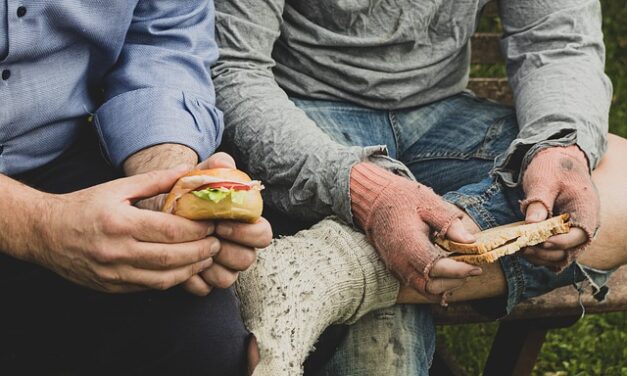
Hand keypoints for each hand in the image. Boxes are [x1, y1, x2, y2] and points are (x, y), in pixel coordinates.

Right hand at [33, 168, 217, 292]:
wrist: (45, 233)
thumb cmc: (84, 206)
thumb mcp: (118, 187)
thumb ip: (155, 180)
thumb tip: (188, 171)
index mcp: (120, 223)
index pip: (171, 231)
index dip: (198, 229)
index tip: (213, 222)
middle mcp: (117, 252)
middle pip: (173, 257)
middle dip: (202, 251)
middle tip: (218, 241)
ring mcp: (113, 274)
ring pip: (165, 278)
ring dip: (192, 268)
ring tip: (207, 256)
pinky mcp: (112, 287)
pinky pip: (150, 288)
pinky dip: (173, 279)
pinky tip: (185, 268)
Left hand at [181, 153, 272, 295]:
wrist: (160, 212)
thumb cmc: (186, 194)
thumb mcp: (198, 177)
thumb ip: (215, 167)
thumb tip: (225, 161)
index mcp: (246, 225)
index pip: (263, 234)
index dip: (246, 232)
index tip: (221, 222)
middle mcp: (239, 249)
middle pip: (247, 260)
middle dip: (226, 250)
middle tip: (204, 237)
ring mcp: (223, 268)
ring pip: (228, 278)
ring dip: (209, 265)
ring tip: (190, 248)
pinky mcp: (204, 282)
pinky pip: (204, 289)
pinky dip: (192, 278)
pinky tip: (179, 262)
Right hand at [350, 163, 478, 297]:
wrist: (375, 201)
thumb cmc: (403, 199)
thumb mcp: (429, 203)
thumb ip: (449, 223)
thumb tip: (470, 241)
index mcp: (409, 244)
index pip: (437, 268)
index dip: (458, 271)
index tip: (477, 267)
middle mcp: (400, 261)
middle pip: (431, 287)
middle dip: (454, 281)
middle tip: (471, 270)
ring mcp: (396, 267)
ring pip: (423, 290)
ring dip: (445, 287)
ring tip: (461, 273)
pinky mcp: (396, 269)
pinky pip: (416, 285)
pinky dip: (434, 286)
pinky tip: (447, 277)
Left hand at [520, 145, 599, 270]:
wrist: (555, 161)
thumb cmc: (552, 168)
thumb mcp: (544, 182)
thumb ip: (539, 203)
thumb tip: (531, 225)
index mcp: (586, 211)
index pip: (577, 236)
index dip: (558, 242)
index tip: (539, 241)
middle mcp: (583, 226)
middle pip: (568, 251)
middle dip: (544, 252)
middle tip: (522, 247)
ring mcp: (572, 232)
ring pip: (559, 256)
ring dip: (540, 257)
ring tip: (519, 250)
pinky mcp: (560, 235)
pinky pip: (553, 252)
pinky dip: (540, 254)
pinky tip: (523, 248)